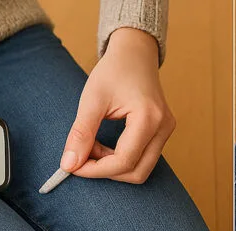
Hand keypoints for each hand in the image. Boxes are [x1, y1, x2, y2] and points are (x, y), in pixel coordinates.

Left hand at [59, 27, 174, 183]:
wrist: (135, 54)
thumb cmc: (114, 70)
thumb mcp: (92, 99)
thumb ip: (81, 134)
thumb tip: (69, 165)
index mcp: (148, 118)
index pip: (124, 161)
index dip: (96, 170)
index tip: (73, 167)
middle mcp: (163, 127)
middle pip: (137, 172)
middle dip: (106, 171)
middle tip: (83, 156)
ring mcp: (166, 131)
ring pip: (141, 170)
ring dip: (114, 167)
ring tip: (94, 148)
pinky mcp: (162, 133)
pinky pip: (143, 159)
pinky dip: (122, 160)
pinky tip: (106, 146)